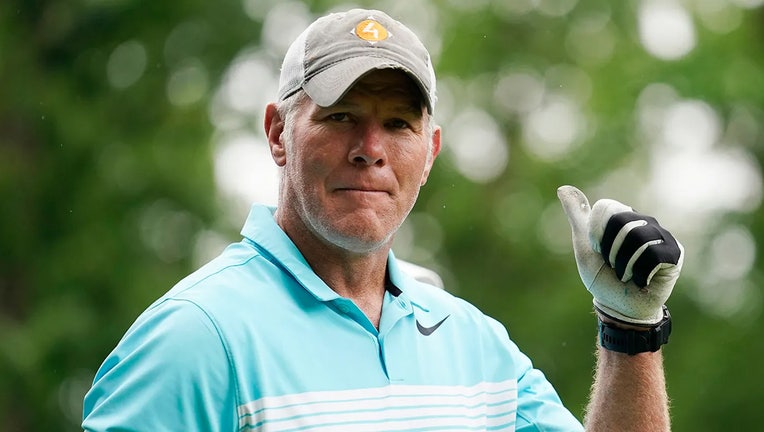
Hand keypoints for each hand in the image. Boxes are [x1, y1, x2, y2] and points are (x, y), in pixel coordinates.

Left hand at [557, 185, 683, 324]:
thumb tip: (562, 188)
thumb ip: (577, 216)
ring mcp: (661, 236)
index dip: (596, 233)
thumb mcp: (584, 245)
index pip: (606, 208)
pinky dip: (640, 273)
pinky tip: (642, 280)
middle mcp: (643, 221)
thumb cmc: (602, 277)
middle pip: (622, 221)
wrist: (620, 308)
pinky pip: (654, 254)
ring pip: (638, 238)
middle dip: (610, 250)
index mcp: (622, 215)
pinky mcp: (675, 253)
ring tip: (626, 273)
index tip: (598, 249)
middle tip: (613, 264)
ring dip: (624, 264)